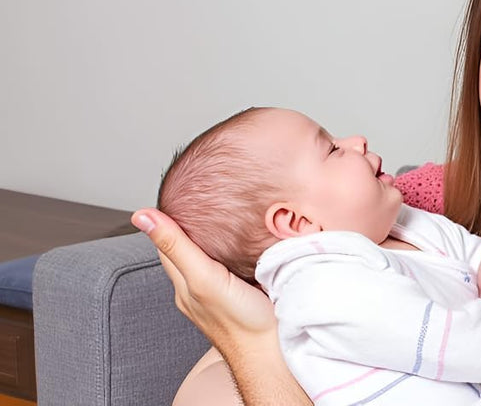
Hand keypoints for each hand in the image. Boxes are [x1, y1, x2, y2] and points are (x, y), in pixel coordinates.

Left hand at [131, 208, 276, 349]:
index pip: (168, 243)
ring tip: (227, 218)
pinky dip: (237, 252)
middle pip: (189, 250)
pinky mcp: (244, 293)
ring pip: (212, 259)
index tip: (181, 196)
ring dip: (217, 240)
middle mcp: (199, 288)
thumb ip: (176, 246)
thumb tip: (141, 216)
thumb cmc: (240, 321)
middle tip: (206, 201)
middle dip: (194, 227)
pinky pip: (234, 267)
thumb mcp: (203, 277)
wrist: (273, 349)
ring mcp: (222, 293)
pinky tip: (249, 246)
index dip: (170, 219)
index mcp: (184, 283)